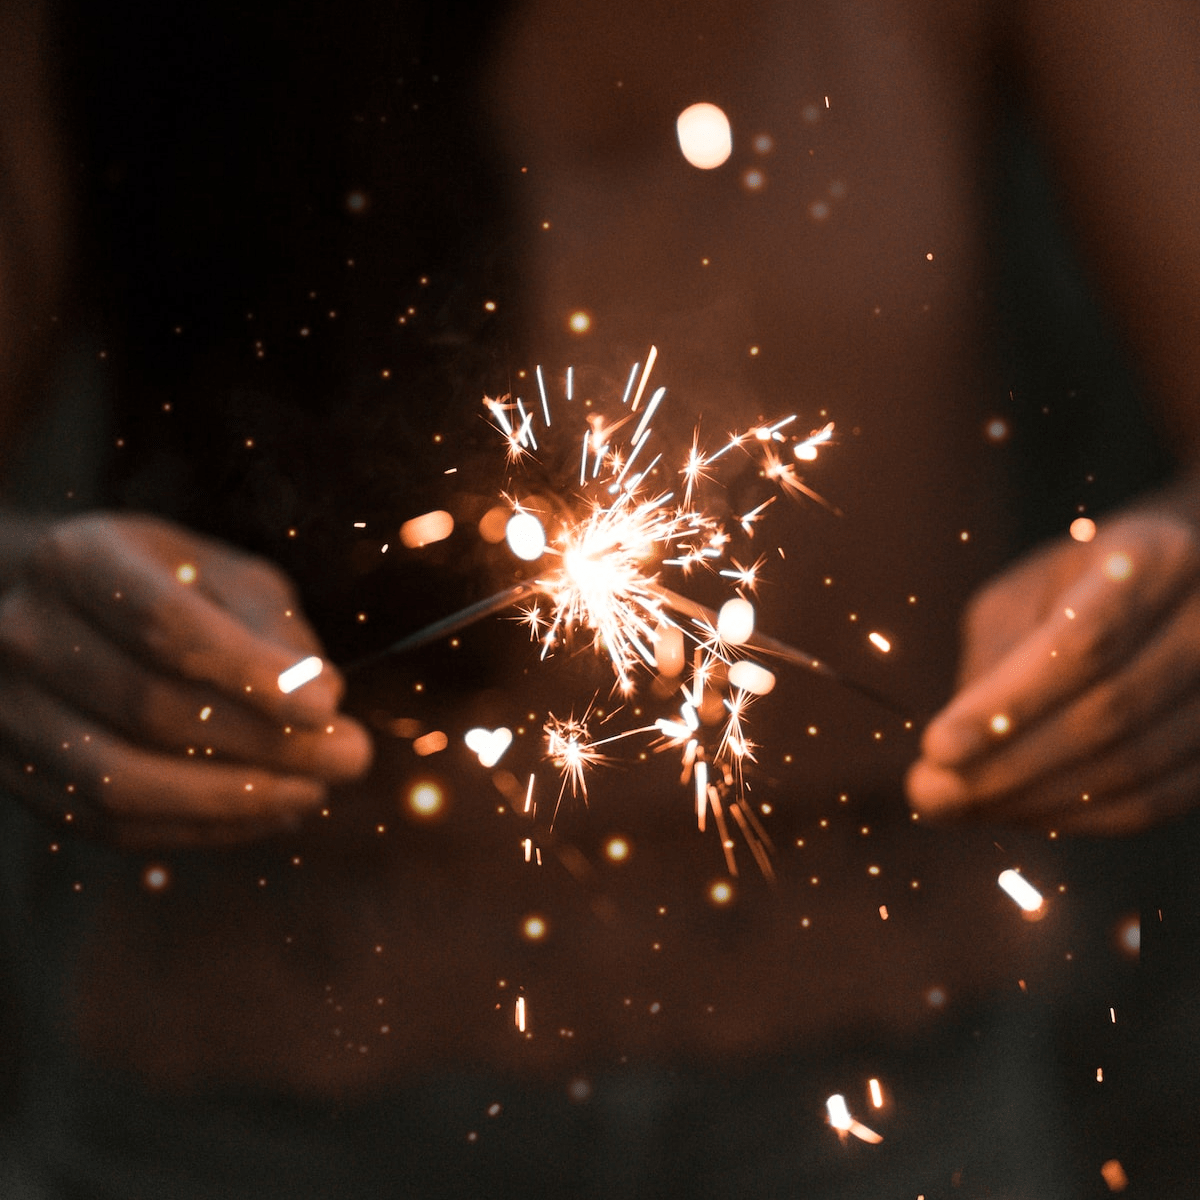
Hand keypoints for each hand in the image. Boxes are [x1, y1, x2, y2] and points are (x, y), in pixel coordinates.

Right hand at [0, 512, 371, 847]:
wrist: (62, 613)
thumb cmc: (168, 586)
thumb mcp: (225, 575)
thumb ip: (274, 627)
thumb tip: (323, 699)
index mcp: (80, 561)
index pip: (167, 627)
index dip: (251, 675)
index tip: (326, 709)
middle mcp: (27, 634)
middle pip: (152, 709)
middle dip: (266, 745)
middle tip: (350, 759)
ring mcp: (9, 710)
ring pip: (123, 781)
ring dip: (234, 801)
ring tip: (315, 793)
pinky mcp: (18, 775)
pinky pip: (109, 824)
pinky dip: (198, 829)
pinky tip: (267, 815)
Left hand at [906, 507, 1199, 834]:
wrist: (1176, 590)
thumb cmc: (1076, 588)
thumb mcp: (1023, 596)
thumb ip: (995, 660)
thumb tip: (953, 759)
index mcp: (1153, 560)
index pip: (1082, 645)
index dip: (1008, 705)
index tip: (936, 748)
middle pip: (1108, 714)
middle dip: (1007, 765)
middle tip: (929, 794)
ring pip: (1132, 767)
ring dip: (1034, 800)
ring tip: (959, 806)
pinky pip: (1154, 802)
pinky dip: (1077, 818)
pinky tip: (1016, 813)